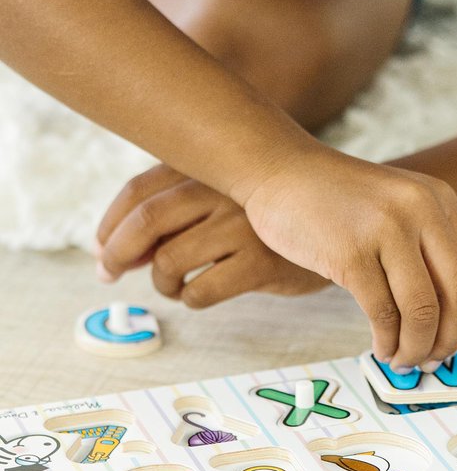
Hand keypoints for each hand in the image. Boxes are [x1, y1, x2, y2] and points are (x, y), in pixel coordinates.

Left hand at [96, 165, 329, 304]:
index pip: (139, 192)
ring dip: (161, 283)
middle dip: (117, 254)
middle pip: (147, 222)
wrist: (342, 229)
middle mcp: (224, 191)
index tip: (101, 250)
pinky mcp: (262, 263)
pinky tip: (199, 296)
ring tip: (173, 287)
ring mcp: (244, 227)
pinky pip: (203, 290)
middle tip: (110, 274)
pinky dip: (190, 299)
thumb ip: (175, 215)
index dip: (110, 225)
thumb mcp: (225, 201)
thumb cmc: (272, 221)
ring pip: (170, 261)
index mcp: (210, 170)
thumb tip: (116, 252)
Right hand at [240, 145, 456, 371]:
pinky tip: (380, 347)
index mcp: (439, 200)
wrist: (279, 171)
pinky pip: (382, 313)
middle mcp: (420, 210)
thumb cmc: (336, 200)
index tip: (452, 341)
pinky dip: (386, 340)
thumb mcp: (396, 207)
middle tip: (433, 361)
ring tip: (401, 360)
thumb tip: (444, 321)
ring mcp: (386, 229)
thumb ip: (424, 249)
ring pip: (421, 310)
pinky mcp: (351, 252)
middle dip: (448, 339)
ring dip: (415, 347)